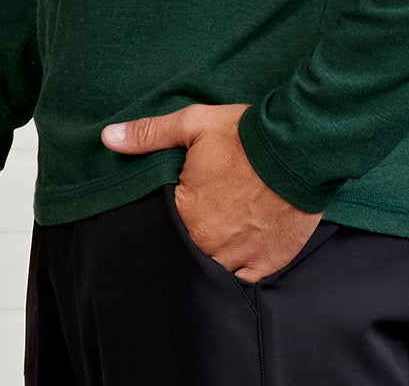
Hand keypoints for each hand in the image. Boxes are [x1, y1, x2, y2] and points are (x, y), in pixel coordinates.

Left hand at [100, 101, 322, 282]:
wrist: (300, 146)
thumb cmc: (246, 136)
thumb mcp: (194, 124)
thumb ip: (149, 134)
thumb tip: (108, 137)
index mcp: (186, 215)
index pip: (159, 231)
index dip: (164, 220)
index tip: (175, 208)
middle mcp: (210, 244)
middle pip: (185, 254)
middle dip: (187, 241)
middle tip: (199, 221)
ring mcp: (240, 258)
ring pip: (212, 272)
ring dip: (209, 258)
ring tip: (216, 237)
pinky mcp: (268, 263)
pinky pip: (244, 283)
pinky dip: (237, 273)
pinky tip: (235, 256)